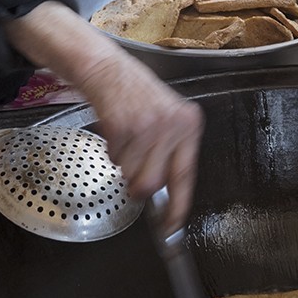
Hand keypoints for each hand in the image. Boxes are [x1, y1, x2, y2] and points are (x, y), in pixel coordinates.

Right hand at [4, 1, 203, 232]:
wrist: (109, 69)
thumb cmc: (138, 95)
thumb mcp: (167, 118)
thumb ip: (171, 152)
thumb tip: (167, 196)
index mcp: (188, 125)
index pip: (185, 175)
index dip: (178, 206)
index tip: (172, 228)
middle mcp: (171, 125)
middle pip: (152, 182)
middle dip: (138, 183)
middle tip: (134, 166)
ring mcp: (147, 125)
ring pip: (130, 173)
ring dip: (124, 162)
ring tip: (128, 137)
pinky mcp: (122, 124)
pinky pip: (114, 157)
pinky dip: (112, 149)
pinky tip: (117, 129)